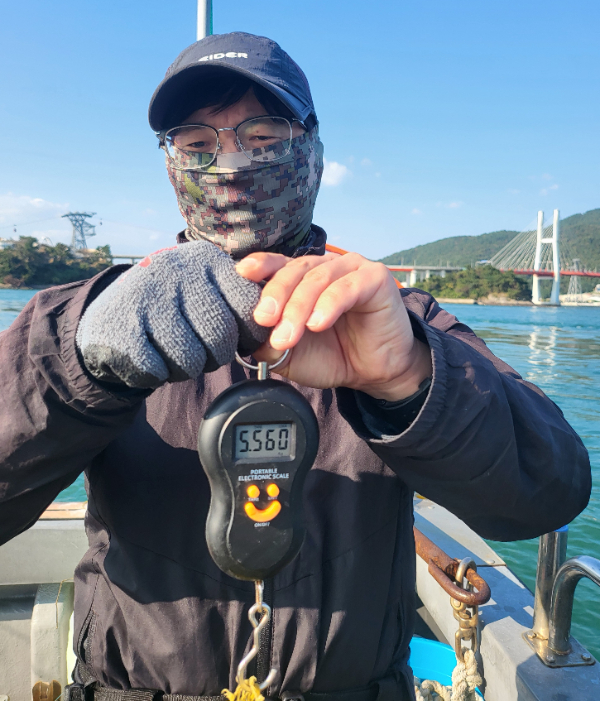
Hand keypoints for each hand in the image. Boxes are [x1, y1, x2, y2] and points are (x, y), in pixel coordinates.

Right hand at [76, 241, 268, 387]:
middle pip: (220, 337)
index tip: (240, 341)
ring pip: (189, 358)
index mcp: (206, 260)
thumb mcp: (206, 288)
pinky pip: (157, 369)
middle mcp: (177, 271)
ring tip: (176, 354)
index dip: (249, 332)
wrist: (110, 316)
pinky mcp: (119, 326)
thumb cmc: (173, 307)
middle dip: (216, 356)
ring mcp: (146, 296)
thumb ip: (238, 301)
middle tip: (203, 352)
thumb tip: (270, 331)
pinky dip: (157, 374)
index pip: (248, 303)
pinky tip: (151, 358)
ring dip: (186, 368)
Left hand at [236, 252, 431, 400]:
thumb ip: (268, 343)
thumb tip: (247, 337)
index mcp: (303, 278)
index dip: (260, 265)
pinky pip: (347, 288)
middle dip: (275, 295)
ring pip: (318, 279)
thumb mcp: (291, 354)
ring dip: (298, 308)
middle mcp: (325, 267)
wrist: (376, 373)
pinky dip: (328, 305)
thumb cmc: (334, 356)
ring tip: (289, 336)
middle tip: (264, 320)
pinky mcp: (375, 278)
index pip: (277, 263)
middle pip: (294, 270)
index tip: (242, 273)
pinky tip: (318, 324)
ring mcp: (351, 268)